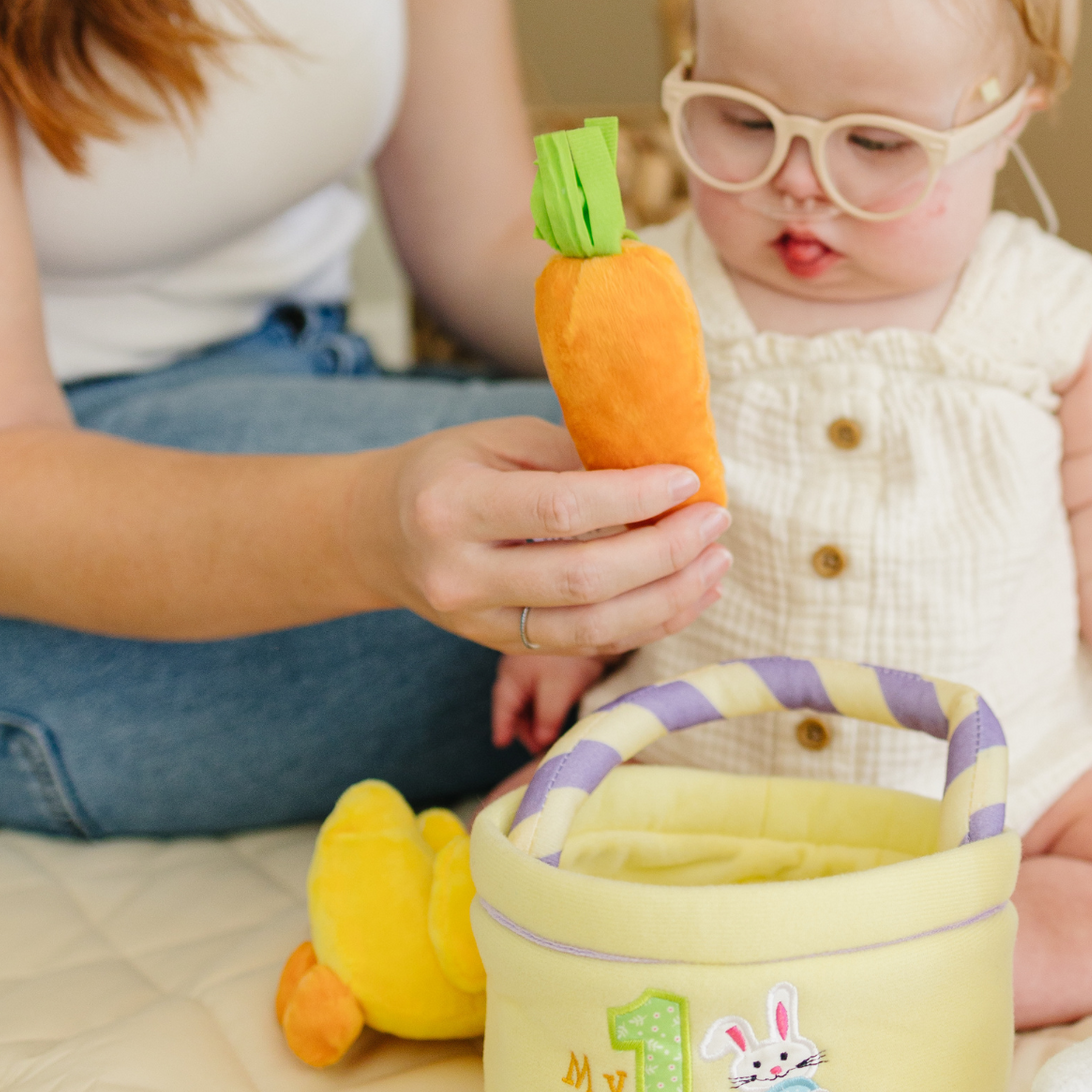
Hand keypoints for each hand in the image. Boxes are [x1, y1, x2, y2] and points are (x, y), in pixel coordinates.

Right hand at [348, 416, 730, 652]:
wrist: (376, 535)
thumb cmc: (447, 471)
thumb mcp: (495, 440)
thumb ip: (572, 454)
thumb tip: (663, 469)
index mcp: (452, 506)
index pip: (562, 511)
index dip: (635, 499)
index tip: (688, 479)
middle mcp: (460, 575)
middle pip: (583, 581)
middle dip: (664, 554)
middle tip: (715, 523)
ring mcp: (478, 624)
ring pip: (591, 631)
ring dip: (668, 600)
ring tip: (716, 565)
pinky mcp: (501, 650)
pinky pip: (587, 648)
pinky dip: (647, 624)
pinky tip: (688, 595)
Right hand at [493, 653, 608, 754]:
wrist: (596, 618)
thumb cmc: (571, 656)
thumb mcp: (558, 689)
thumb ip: (547, 716)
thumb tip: (541, 740)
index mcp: (512, 676)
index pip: (503, 708)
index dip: (502, 727)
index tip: (501, 744)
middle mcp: (517, 669)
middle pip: (515, 704)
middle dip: (524, 727)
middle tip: (538, 748)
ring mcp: (533, 662)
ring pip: (529, 696)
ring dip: (537, 716)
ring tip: (549, 735)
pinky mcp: (550, 659)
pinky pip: (541, 687)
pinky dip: (546, 703)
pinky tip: (557, 710)